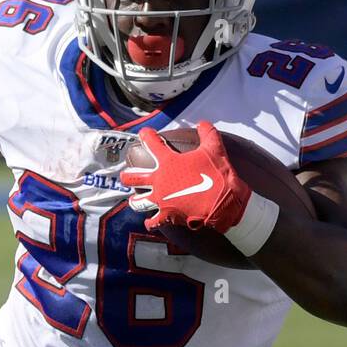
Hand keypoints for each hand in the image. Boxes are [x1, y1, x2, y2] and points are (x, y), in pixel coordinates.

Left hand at [120, 121, 252, 232]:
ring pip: (139, 201)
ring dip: (135, 201)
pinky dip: (150, 222)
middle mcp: (160, 181)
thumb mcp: (214, 149)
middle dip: (128, 175)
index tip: (143, 134)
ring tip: (132, 200)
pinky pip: (153, 221)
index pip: (151, 143)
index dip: (146, 136)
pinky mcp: (167, 216)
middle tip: (125, 175)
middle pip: (135, 177)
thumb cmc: (217, 175)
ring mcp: (161, 199)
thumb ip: (207, 133)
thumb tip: (203, 123)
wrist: (221, 202)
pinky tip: (148, 223)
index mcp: (168, 162)